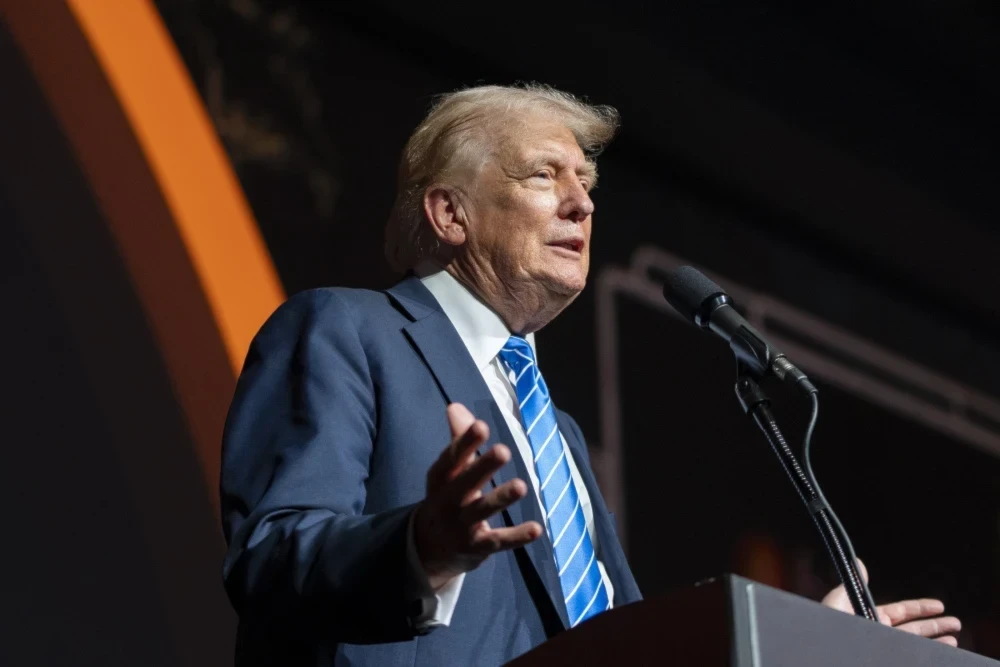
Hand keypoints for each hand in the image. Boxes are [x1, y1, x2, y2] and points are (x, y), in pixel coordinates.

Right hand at [413, 403, 542, 588]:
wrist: (427, 549)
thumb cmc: (446, 497)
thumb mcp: (448, 471)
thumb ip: (458, 440)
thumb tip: (455, 406)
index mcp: (441, 479)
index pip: (451, 459)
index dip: (465, 443)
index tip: (481, 426)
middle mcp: (448, 501)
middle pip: (465, 483)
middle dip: (483, 467)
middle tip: (504, 451)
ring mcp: (461, 526)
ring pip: (482, 510)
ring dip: (501, 498)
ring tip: (521, 486)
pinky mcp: (476, 547)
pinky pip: (498, 541)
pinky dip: (516, 536)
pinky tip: (536, 528)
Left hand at [821, 560, 960, 645]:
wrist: (822, 646)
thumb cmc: (826, 623)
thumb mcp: (838, 600)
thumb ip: (853, 582)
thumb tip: (860, 563)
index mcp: (871, 617)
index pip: (902, 612)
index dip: (921, 608)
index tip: (939, 605)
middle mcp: (879, 633)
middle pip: (914, 629)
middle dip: (935, 626)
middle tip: (955, 624)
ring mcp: (881, 645)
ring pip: (914, 645)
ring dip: (935, 642)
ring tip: (953, 642)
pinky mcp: (883, 656)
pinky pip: (907, 656)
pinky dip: (924, 655)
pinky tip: (938, 654)